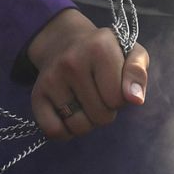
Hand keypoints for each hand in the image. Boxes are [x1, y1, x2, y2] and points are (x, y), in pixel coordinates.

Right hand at [25, 9, 149, 139]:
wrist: (64, 42)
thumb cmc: (104, 52)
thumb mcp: (130, 52)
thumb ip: (137, 73)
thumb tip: (135, 99)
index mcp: (99, 48)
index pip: (119, 98)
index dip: (121, 97)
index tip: (114, 85)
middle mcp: (72, 62)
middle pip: (101, 116)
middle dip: (105, 111)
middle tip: (99, 94)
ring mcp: (52, 79)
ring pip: (79, 127)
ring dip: (87, 123)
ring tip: (86, 103)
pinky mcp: (37, 95)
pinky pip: (53, 131)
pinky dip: (65, 132)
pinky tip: (69, 116)